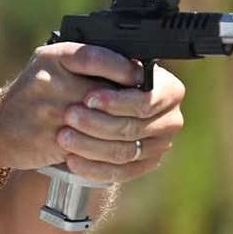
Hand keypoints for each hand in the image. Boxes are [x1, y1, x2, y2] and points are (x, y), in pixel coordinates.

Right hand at [0, 42, 145, 169]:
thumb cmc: (36, 94)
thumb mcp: (55, 66)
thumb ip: (90, 63)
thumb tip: (139, 71)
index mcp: (54, 57)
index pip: (95, 57)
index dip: (122, 69)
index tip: (139, 77)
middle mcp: (49, 81)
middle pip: (103, 94)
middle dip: (129, 107)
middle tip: (145, 112)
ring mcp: (48, 112)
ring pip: (101, 125)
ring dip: (121, 133)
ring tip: (133, 134)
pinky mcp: (50, 139)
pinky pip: (89, 147)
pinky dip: (106, 152)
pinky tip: (115, 148)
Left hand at [56, 62, 184, 182]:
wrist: (79, 103)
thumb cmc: (88, 77)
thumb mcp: (88, 61)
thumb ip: (104, 60)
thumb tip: (126, 70)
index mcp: (168, 90)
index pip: (147, 100)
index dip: (118, 101)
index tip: (89, 98)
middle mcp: (169, 119)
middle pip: (134, 128)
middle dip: (97, 123)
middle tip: (69, 115)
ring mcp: (157, 146)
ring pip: (124, 153)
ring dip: (90, 145)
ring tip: (63, 136)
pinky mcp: (141, 166)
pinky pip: (119, 173)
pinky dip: (93, 167)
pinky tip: (71, 159)